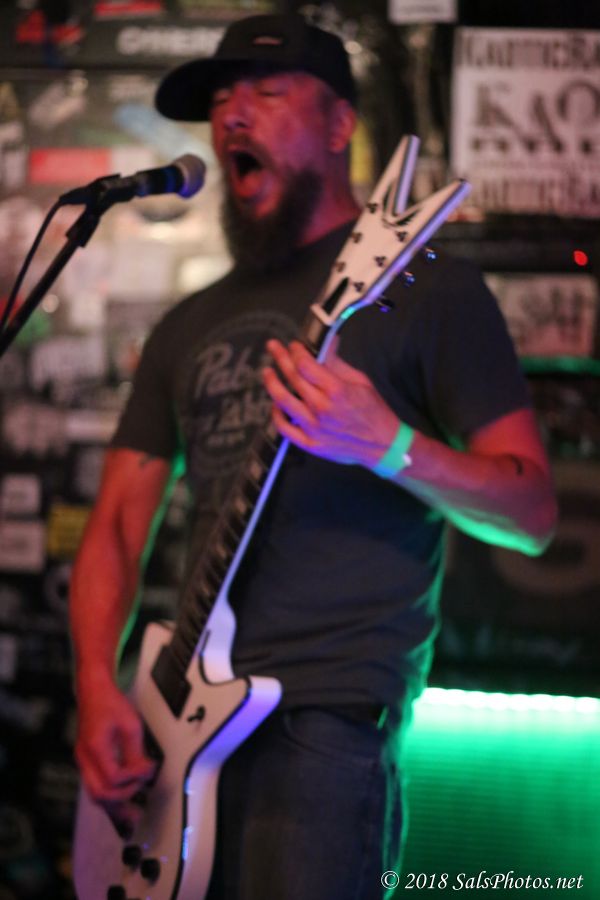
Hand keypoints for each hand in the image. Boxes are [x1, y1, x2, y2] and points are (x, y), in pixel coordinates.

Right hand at [75, 680, 156, 834]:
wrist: (94, 692)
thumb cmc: (110, 704)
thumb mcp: (130, 725)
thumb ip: (136, 752)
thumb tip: (145, 773)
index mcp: (95, 748)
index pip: (114, 777)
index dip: (133, 779)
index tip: (148, 770)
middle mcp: (85, 758)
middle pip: (99, 794)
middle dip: (122, 800)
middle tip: (141, 797)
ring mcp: (83, 761)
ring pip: (95, 794)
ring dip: (114, 806)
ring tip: (132, 816)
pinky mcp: (87, 762)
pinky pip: (95, 786)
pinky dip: (109, 797)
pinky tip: (121, 803)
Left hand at [262, 338, 398, 466]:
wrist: (383, 444)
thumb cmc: (374, 412)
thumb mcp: (360, 381)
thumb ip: (337, 363)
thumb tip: (326, 343)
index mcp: (337, 391)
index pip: (306, 365)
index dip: (296, 351)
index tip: (293, 345)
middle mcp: (322, 409)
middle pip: (293, 379)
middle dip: (281, 359)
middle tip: (273, 347)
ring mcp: (314, 428)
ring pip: (283, 402)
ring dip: (272, 383)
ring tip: (268, 372)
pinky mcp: (311, 444)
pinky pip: (285, 428)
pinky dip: (276, 414)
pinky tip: (276, 404)